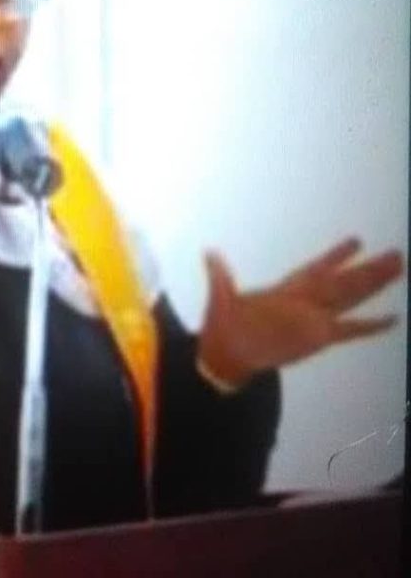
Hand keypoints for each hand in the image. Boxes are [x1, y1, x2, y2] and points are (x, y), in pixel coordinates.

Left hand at [197, 237, 403, 387]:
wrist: (225, 360)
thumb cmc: (223, 328)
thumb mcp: (221, 298)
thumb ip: (220, 276)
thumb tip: (209, 254)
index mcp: (286, 290)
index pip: (316, 269)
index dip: (335, 256)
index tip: (356, 241)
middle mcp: (305, 302)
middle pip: (343, 281)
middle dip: (369, 269)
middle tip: (397, 254)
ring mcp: (314, 320)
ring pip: (351, 299)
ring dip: (374, 285)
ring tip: (397, 271)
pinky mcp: (317, 339)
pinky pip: (350, 331)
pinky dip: (371, 325)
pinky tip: (392, 319)